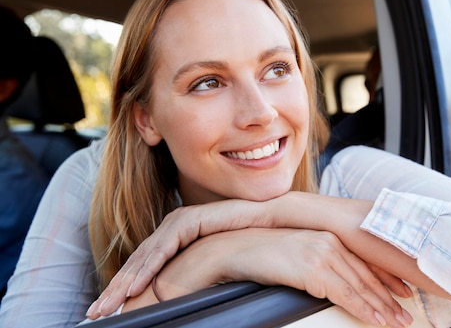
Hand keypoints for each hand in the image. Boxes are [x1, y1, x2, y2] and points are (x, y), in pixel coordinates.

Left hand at [87, 199, 266, 318]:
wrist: (270, 222)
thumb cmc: (245, 244)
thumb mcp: (211, 266)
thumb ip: (193, 275)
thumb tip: (181, 300)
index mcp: (174, 239)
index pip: (142, 266)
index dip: (123, 289)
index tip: (108, 312)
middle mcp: (171, 228)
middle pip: (136, 262)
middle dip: (114, 289)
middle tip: (96, 313)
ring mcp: (178, 222)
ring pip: (143, 256)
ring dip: (124, 283)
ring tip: (110, 305)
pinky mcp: (188, 220)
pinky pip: (162, 248)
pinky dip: (146, 269)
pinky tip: (134, 287)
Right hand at [192, 228, 413, 327]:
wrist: (233, 250)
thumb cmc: (261, 257)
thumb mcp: (296, 257)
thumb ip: (317, 265)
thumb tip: (332, 283)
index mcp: (327, 237)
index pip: (363, 260)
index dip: (385, 278)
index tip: (403, 292)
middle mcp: (328, 241)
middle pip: (366, 274)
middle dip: (389, 297)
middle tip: (406, 315)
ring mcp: (321, 251)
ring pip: (360, 285)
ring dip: (381, 307)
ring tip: (397, 322)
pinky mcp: (312, 266)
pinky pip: (344, 292)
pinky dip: (363, 308)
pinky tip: (376, 320)